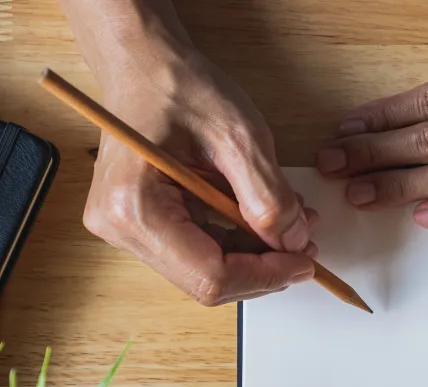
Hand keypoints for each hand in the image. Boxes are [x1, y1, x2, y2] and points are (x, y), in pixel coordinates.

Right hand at [83, 44, 317, 304]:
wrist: (144, 64)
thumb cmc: (179, 86)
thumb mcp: (239, 136)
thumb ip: (270, 197)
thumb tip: (295, 244)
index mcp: (134, 208)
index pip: (210, 275)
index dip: (266, 275)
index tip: (305, 261)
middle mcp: (121, 228)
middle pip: (208, 281)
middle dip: (264, 268)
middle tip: (306, 245)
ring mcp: (129, 230)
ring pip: (208, 270)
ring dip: (257, 256)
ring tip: (293, 225)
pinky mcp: (144, 225)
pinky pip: (202, 251)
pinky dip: (240, 241)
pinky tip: (266, 219)